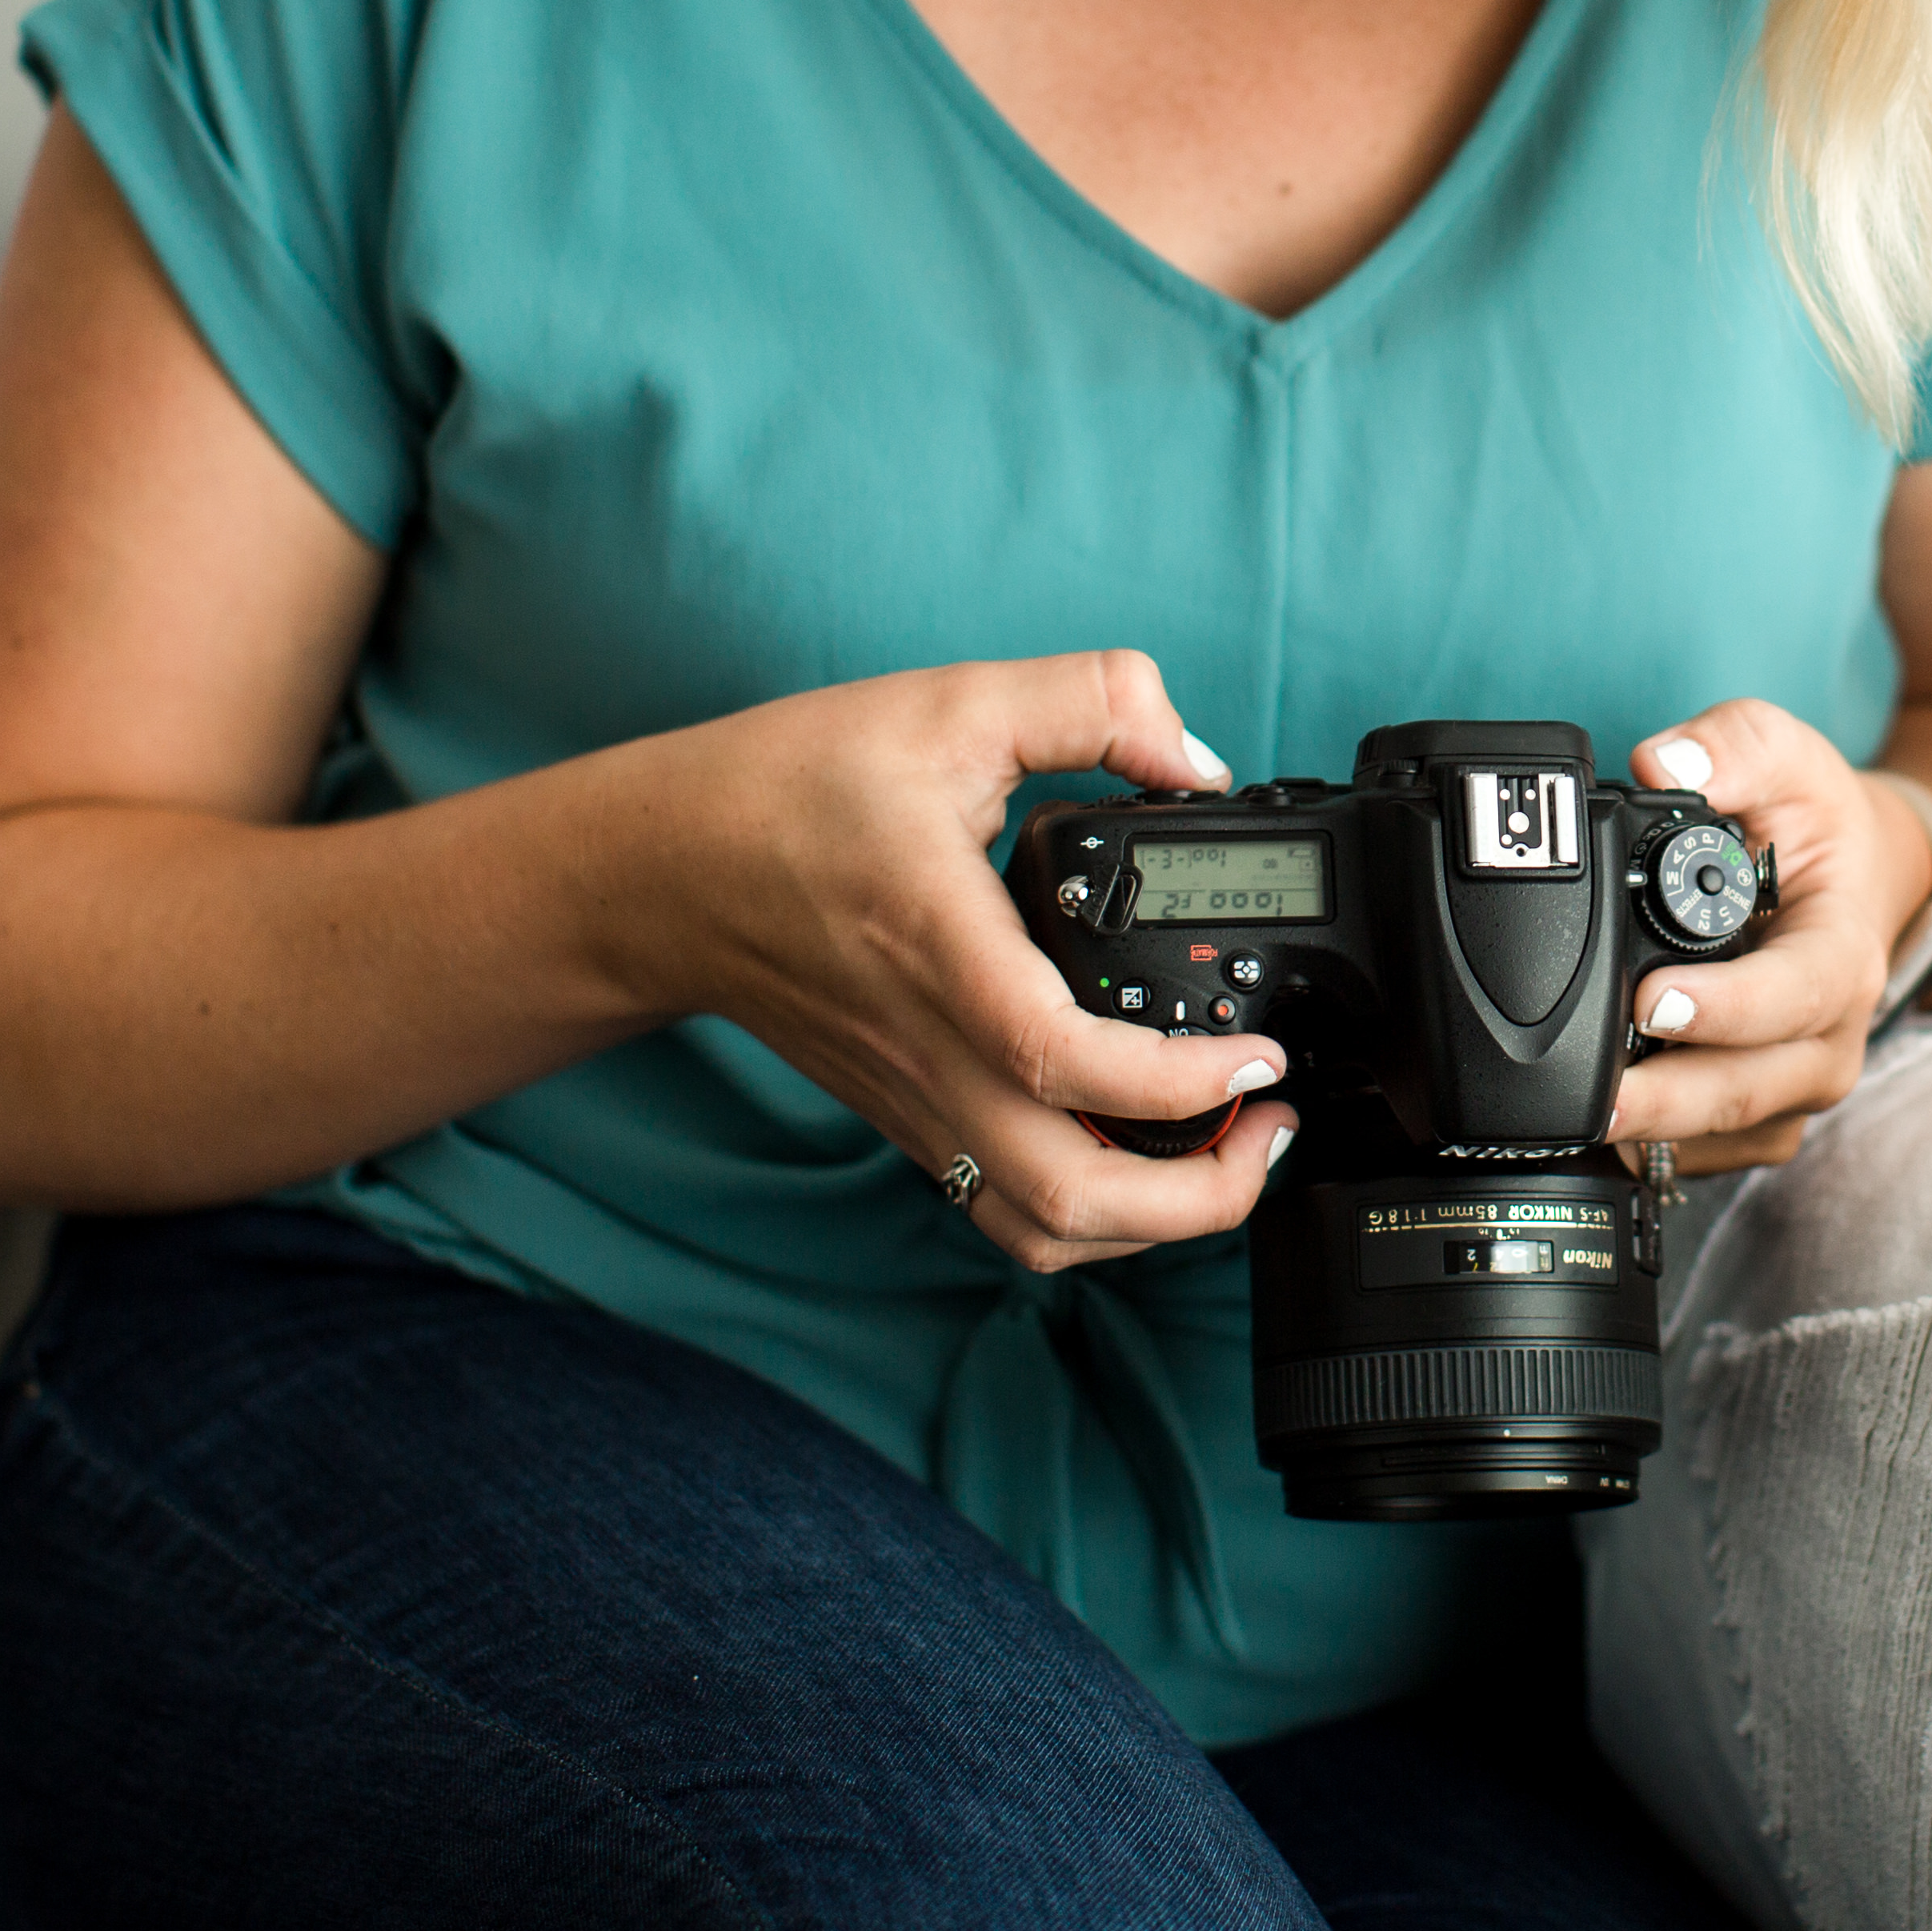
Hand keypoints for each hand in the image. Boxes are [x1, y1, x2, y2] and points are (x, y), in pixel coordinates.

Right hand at [598, 649, 1289, 1269]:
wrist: (665, 869)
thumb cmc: (791, 786)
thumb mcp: (952, 701)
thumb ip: (1094, 702)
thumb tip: (1195, 757)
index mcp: (940, 947)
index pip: (1060, 1059)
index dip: (1179, 1082)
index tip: (1258, 1052)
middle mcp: (928, 1049)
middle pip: (1067, 1196)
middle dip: (1198, 1197)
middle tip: (1267, 1123)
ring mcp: (916, 1099)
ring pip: (1040, 1229)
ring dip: (1152, 1222)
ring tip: (1225, 1152)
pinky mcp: (910, 1117)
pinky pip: (1006, 1210)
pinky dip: (1090, 1217)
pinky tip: (1143, 1155)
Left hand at [1603, 700, 1931, 1174]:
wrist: (1850, 883)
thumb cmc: (1815, 826)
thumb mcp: (1789, 757)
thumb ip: (1731, 746)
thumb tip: (1664, 760)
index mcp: (1843, 955)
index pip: (1795, 995)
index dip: (1728, 1007)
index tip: (1653, 999)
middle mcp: (1829, 1037)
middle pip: (1752, 1088)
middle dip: (1671, 1098)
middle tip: (1597, 1094)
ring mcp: (1795, 1087)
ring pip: (1728, 1134)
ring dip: (1657, 1132)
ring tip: (1582, 1118)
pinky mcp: (1760, 1119)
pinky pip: (1709, 1157)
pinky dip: (1656, 1148)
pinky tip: (1601, 1131)